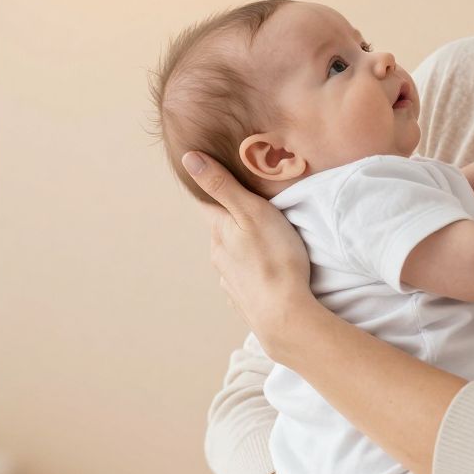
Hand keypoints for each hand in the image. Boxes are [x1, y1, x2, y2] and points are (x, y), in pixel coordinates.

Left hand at [182, 151, 316, 356]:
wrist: (284, 314)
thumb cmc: (274, 257)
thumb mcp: (251, 211)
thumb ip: (221, 185)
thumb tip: (189, 159)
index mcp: (219, 231)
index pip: (209, 203)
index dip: (216, 190)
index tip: (226, 180)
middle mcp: (218, 255)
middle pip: (222, 230)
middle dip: (234, 220)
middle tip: (257, 210)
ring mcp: (229, 280)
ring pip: (232, 255)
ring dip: (244, 247)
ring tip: (265, 242)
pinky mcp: (243, 299)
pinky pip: (243, 279)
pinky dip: (251, 272)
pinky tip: (265, 272)